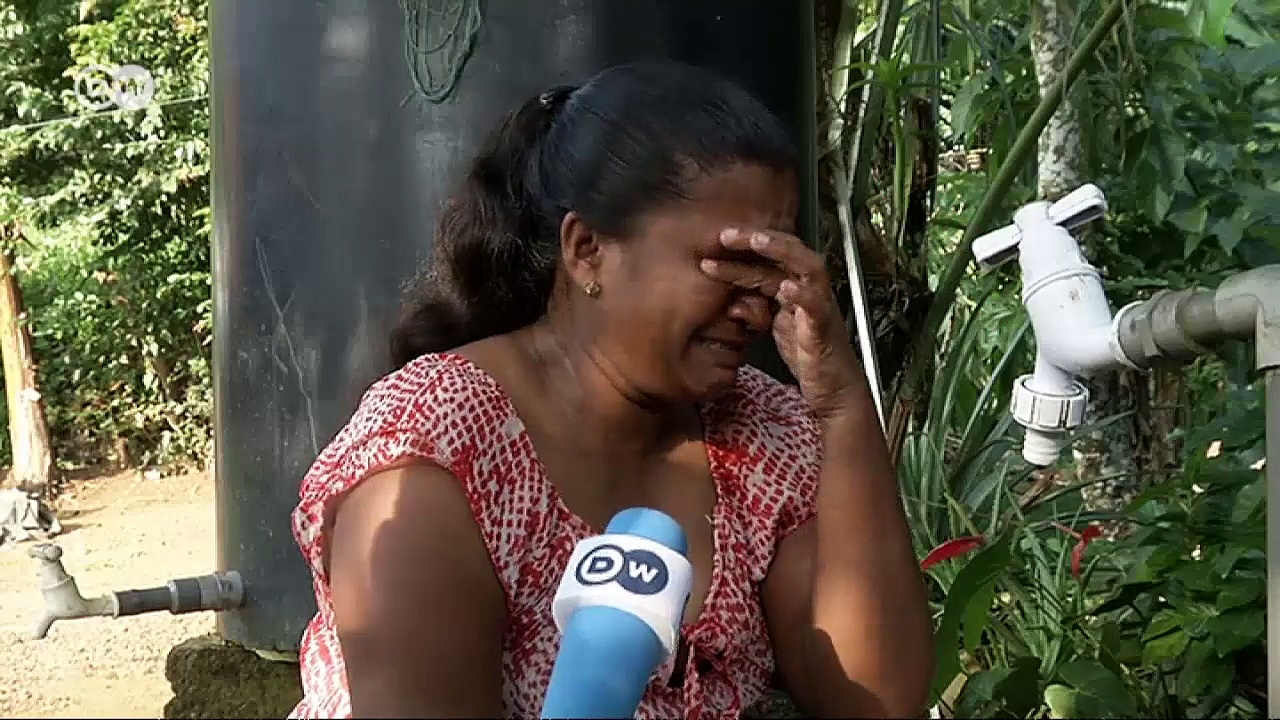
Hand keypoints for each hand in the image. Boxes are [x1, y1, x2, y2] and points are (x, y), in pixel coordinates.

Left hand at [700, 228, 869, 419]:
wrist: (835, 387)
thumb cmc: (808, 354)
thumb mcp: (774, 326)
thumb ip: (756, 309)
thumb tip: (731, 304)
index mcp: (794, 288)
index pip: (766, 261)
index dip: (740, 252)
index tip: (712, 246)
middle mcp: (809, 290)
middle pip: (786, 252)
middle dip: (756, 240)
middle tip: (725, 235)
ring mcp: (820, 305)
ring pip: (806, 267)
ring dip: (782, 251)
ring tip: (757, 241)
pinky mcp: (825, 327)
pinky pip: (816, 306)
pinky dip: (802, 294)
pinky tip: (786, 287)